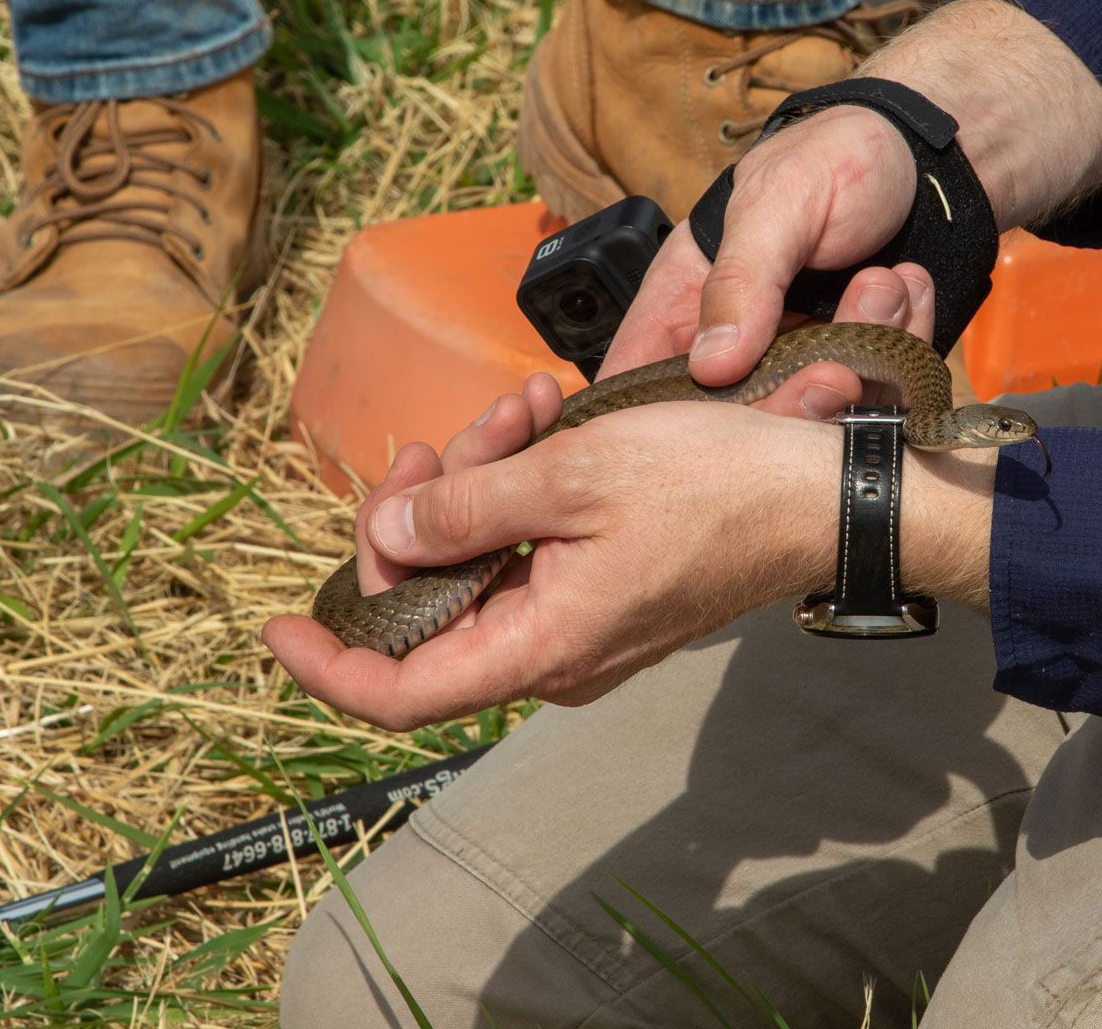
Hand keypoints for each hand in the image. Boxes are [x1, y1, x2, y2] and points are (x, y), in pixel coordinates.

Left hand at [263, 384, 998, 730]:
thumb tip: (387, 537)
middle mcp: (553, 652)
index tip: (275, 624)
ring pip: (480, 564)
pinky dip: (520, 490)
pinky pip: (529, 551)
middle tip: (444, 438)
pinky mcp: (605, 590)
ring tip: (522, 407)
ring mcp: (582, 624)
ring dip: (479, 481)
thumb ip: (468, 508)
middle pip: (432, 605)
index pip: (397, 693)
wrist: (826, 498)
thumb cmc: (716, 485)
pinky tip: (544, 421)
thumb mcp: (574, 474)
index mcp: (539, 644)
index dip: (325, 666)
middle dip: (419, 513)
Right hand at [601, 104, 936, 414]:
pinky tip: (907, 287)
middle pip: (738, 429)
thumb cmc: (834, 158)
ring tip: (884, 283)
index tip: (725, 419)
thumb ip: (741, 279)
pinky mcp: (859, 375)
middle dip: (798, 396)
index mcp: (682, 306)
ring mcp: (799, 368)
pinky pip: (878, 396)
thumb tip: (711, 365)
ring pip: (817, 418)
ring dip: (864, 353)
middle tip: (840, 361)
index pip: (639, 391)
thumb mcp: (779, 202)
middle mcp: (737, 350)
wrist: (923, 157)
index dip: (662, 426)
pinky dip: (904, 343)